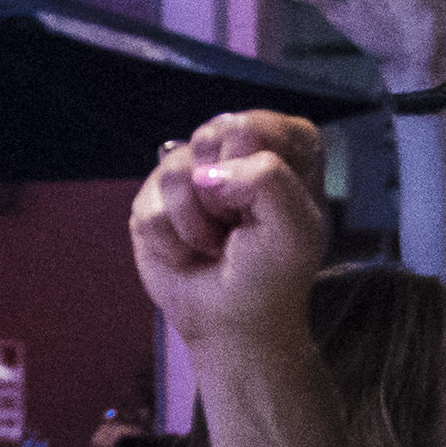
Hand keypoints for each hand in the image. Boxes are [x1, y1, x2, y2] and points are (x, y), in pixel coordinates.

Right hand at [125, 114, 330, 354]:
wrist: (232, 321)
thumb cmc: (272, 274)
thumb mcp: (295, 230)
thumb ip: (268, 180)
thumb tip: (206, 174)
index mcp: (285, 143)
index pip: (253, 125)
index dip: (250, 169)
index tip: (262, 209)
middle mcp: (234, 146)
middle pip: (209, 137)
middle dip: (220, 195)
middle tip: (237, 225)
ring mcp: (190, 169)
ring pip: (175, 173)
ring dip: (196, 224)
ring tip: (215, 243)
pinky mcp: (154, 197)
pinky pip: (149, 208)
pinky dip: (171, 242)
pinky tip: (190, 252)